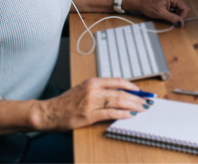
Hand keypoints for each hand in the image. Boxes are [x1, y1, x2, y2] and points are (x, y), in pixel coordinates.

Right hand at [33, 78, 149, 131]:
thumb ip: (100, 89)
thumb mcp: (84, 89)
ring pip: (118, 101)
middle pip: (121, 92)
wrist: (49, 112)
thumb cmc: (66, 102)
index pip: (118, 81)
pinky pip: (110, 113)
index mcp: (93, 81)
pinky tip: (130, 116)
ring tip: (143, 108)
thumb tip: (121, 93)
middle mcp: (94, 89)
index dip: (133, 86)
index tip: (142, 91)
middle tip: (148, 101)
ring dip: (134, 105)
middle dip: (137, 97)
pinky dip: (123, 114)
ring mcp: (91, 102)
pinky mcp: (89, 115)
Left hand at [124, 0, 190, 26]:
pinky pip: (177, 7)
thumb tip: (181, 23)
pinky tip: (167, 12)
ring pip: (181, 8)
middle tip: (170, 18)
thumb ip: (172, 18)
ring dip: (176, 14)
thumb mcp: (161, 14)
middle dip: (179, 15)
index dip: (182, 17)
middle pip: (184, 8)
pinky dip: (173, 12)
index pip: (186, 8)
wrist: (141, 2)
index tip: (176, 22)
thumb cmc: (148, 6)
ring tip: (166, 14)